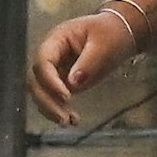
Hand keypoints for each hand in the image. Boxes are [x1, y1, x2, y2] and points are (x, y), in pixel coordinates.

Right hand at [26, 7, 137, 126]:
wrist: (120, 34)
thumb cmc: (111, 34)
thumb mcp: (104, 45)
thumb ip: (88, 63)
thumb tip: (72, 84)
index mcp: (57, 39)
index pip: (43, 61)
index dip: (50, 80)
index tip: (67, 96)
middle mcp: (51, 55)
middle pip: (36, 79)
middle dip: (46, 100)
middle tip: (63, 118)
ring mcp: (55, 69)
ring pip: (41, 91)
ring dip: (51, 109)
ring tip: (69, 122)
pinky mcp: (62, 82)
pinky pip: (54, 97)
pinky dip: (60, 110)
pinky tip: (73, 120)